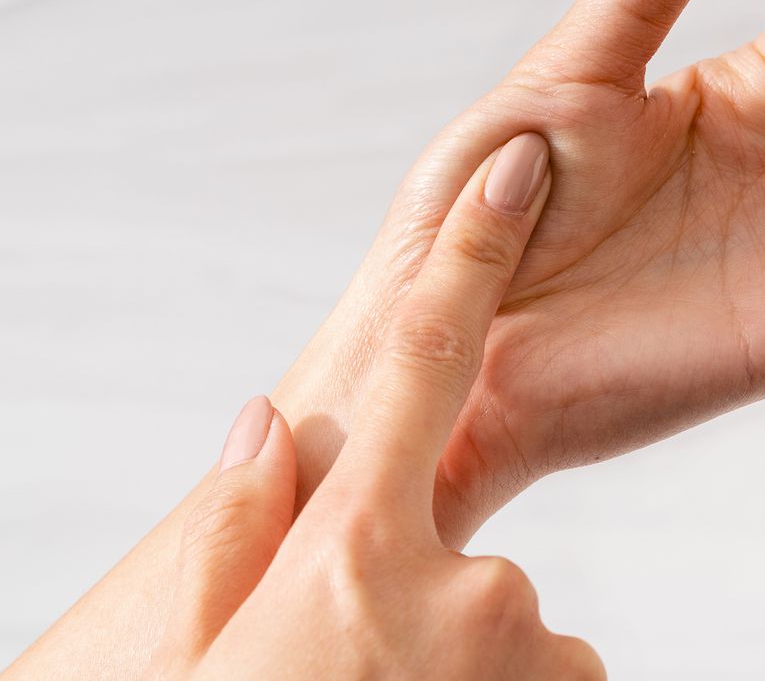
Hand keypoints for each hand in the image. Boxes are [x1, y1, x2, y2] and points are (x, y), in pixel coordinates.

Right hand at [151, 135, 601, 679]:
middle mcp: (462, 587)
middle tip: (359, 674)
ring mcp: (527, 655)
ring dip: (469, 663)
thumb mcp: (186, 652)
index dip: (470, 255)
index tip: (515, 163)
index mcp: (352, 549)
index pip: (428, 364)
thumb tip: (268, 422)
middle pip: (478, 548)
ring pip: (519, 624)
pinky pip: (549, 674)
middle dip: (436, 596)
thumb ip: (235, 529)